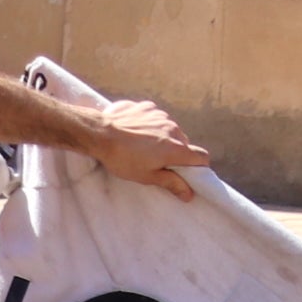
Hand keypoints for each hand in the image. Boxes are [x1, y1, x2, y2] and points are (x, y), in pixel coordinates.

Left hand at [86, 99, 211, 201]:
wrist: (99, 133)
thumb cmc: (123, 159)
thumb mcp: (147, 176)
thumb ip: (171, 183)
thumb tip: (189, 194)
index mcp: (176, 148)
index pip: (202, 157)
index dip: (199, 166)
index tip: (188, 172)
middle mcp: (173, 129)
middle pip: (184, 144)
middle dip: (175, 153)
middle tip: (157, 161)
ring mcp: (160, 115)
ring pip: (170, 130)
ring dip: (163, 137)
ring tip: (142, 146)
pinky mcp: (148, 107)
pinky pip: (156, 118)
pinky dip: (151, 125)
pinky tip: (135, 132)